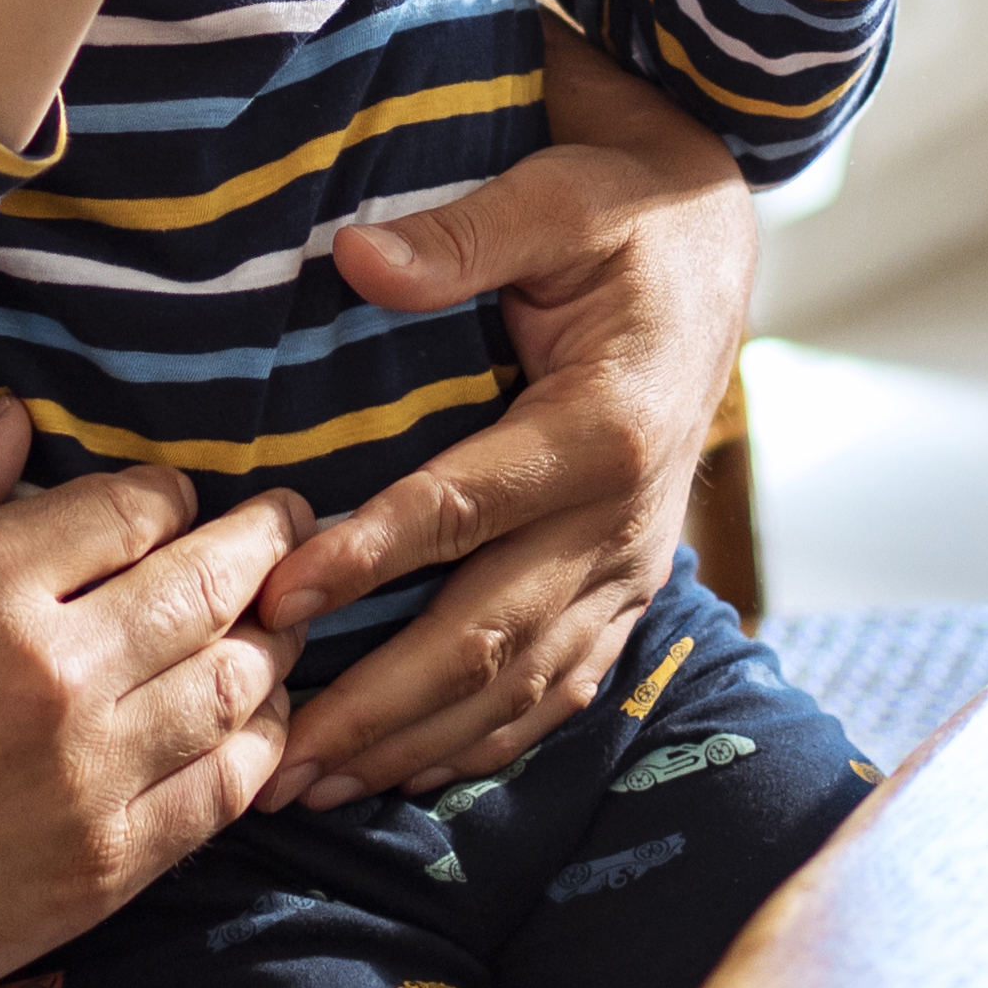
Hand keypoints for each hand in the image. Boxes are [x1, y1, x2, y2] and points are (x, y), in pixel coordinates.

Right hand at [0, 399, 310, 987]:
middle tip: (290, 526)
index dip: (169, 494)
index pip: (135, 507)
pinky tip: (258, 723)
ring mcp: (89, 776)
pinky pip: (223, 790)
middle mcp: (56, 672)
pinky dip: (258, 745)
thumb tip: (14, 421)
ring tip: (282, 618)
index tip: (173, 500)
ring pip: (236, 683)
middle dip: (263, 542)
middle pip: (211, 583)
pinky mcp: (103, 868)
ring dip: (274, 639)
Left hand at [250, 41, 753, 806]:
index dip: (367, 559)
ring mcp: (631, 567)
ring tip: (309, 788)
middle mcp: (623, 518)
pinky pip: (559, 689)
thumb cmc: (623, 216)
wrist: (714, 254)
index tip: (276, 600)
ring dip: (413, 744)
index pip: (464, 510)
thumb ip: (461, 237)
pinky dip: (484, 743)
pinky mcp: (629, 589)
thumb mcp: (554, 199)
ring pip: (519, 684)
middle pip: (487, 634)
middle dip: (375, 705)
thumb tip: (354, 256)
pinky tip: (407, 776)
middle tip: (272, 754)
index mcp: (603, 428)